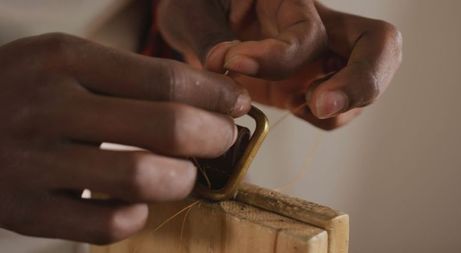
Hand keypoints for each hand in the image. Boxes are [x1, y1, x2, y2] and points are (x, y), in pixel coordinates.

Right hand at [0, 33, 249, 243]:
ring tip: (184, 173)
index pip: (166, 79)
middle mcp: (49, 106)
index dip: (215, 95)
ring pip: (143, 178)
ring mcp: (34, 162)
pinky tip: (137, 200)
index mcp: (65, 60)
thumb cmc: (20, 91)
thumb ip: (131, 78)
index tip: (237, 103)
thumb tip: (206, 98)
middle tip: (222, 139)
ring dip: (182, 179)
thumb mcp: (66, 63)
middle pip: (167, 126)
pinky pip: (107, 224)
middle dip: (214, 136)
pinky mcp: (26, 211)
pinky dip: (137, 214)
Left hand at [157, 0, 401, 128]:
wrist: (201, 23)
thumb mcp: (194, 9)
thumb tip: (222, 64)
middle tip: (320, 107)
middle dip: (361, 83)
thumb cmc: (198, 7)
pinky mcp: (310, 86)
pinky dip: (322, 118)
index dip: (277, 56)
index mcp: (291, 0)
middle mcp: (318, 26)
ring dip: (335, 108)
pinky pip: (338, 108)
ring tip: (294, 105)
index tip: (236, 65)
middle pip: (380, 44)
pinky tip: (294, 107)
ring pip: (366, 85)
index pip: (308, 32)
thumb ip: (208, 33)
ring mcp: (320, 59)